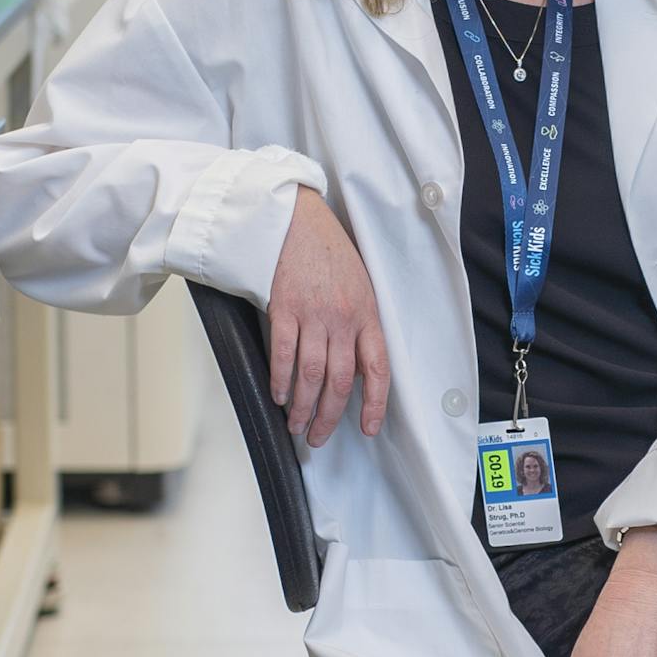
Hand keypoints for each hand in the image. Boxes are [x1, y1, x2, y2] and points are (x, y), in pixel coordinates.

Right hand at [266, 185, 389, 447]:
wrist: (298, 220)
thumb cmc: (330, 254)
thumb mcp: (360, 287)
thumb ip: (361, 326)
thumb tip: (358, 368)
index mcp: (367, 315)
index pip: (378, 369)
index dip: (375, 404)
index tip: (369, 429)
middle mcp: (343, 319)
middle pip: (340, 381)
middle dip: (329, 417)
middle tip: (318, 437)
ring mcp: (313, 314)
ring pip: (311, 375)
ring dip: (303, 406)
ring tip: (295, 424)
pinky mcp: (284, 308)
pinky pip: (283, 354)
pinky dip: (280, 380)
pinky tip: (278, 395)